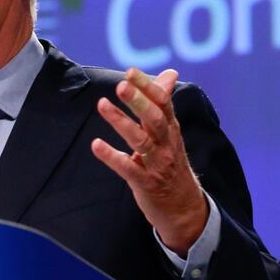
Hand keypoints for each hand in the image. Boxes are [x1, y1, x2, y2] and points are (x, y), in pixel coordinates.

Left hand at [91, 68, 207, 256]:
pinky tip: (96, 145)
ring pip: (141, 141)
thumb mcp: (170, 132)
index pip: (163, 103)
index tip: (131, 71)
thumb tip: (170, 73)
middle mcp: (167, 144)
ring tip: (102, 105)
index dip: (147, 86)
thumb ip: (164, 102)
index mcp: (171, 129)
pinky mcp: (146, 183)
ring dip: (121, 122)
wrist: (184, 207)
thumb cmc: (171, 163)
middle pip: (154, 119)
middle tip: (121, 85)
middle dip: (138, 101)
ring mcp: (157, 164)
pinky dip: (112, 156)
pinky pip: (128, 168)